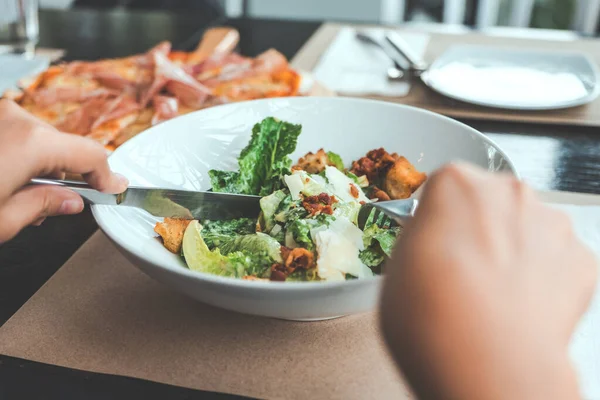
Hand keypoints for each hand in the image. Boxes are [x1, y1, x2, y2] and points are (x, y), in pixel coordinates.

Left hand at [0, 99, 126, 242]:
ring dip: (41, 167)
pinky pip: (17, 134)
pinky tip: (7, 180)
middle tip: (59, 204)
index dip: (108, 176)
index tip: (114, 188)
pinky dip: (21, 156)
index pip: (91, 155)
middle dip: (67, 176)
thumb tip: (68, 201)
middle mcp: (17, 120)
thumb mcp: (4, 220)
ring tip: (19, 197)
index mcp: (31, 143)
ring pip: (40, 141)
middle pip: (65, 147)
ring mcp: (0, 115)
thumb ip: (44, 205)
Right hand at [380, 163, 596, 399]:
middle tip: (464, 272)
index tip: (437, 242)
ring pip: (528, 230)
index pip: (446, 188)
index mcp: (456, 182)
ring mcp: (551, 224)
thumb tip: (432, 242)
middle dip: (481, 230)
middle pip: (491, 203)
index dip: (439, 219)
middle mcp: (508, 192)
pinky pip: (558, 261)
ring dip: (515, 251)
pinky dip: (544, 279)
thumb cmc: (432, 309)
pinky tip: (521, 306)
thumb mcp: (397, 263)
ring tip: (494, 294)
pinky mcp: (582, 260)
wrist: (484, 355)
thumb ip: (421, 239)